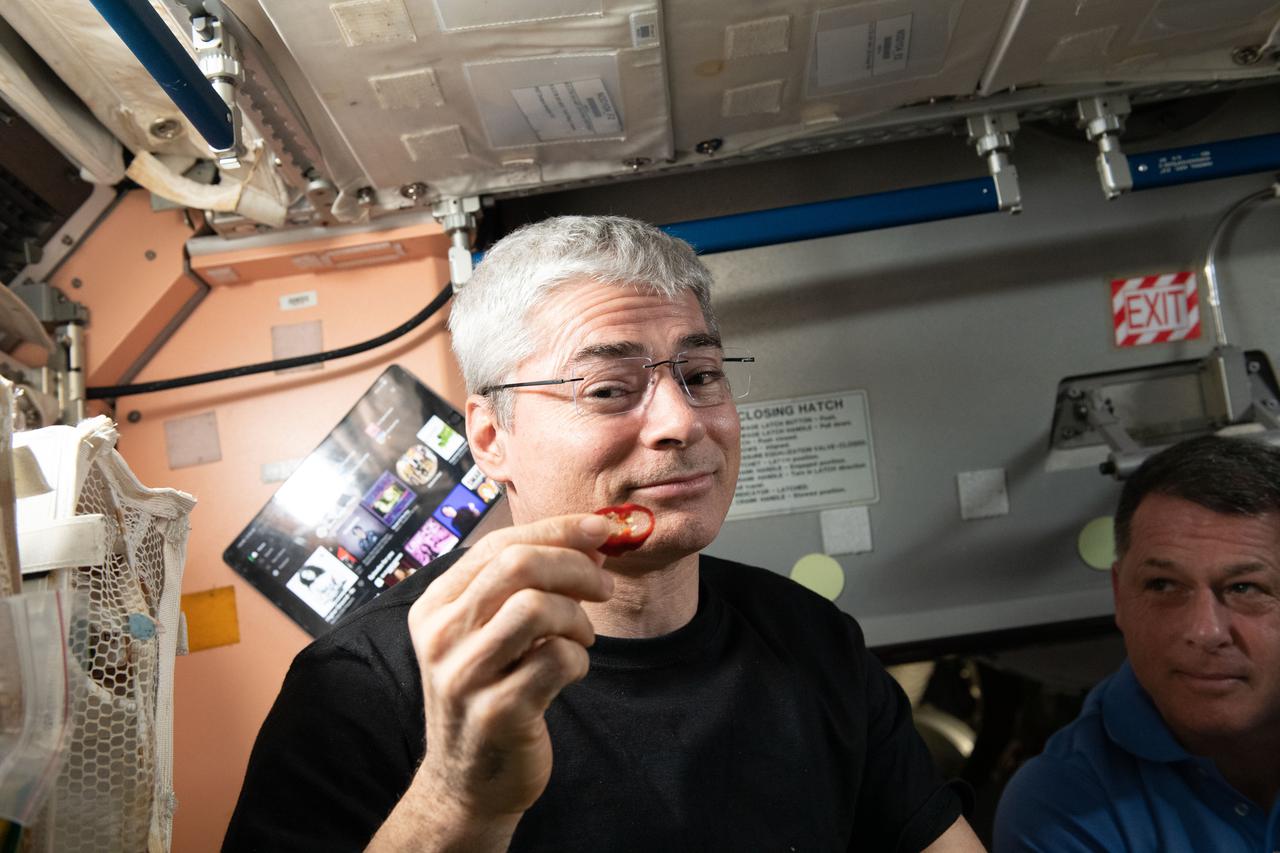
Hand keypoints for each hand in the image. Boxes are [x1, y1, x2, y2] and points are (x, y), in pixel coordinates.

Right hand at [407, 514, 613, 821]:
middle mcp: (441, 635)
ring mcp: (464, 675)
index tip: (602, 530)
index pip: (499, 543)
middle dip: (575, 566)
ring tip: (580, 637)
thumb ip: (525, 584)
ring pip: (536, 606)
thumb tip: (590, 538)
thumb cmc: (490, 692)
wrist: (467, 782)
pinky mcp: (496, 712)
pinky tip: (571, 672)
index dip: (558, 530)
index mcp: (436, 605)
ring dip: (577, 617)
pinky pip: (557, 659)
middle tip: (603, 587)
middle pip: (517, 565)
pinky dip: (579, 659)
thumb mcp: (489, 631)